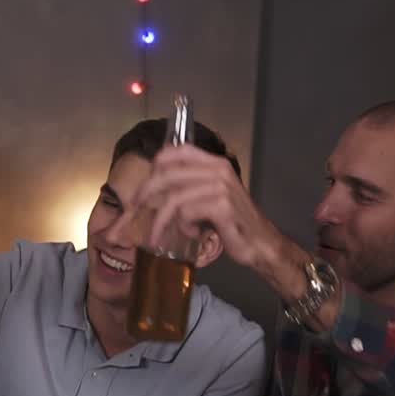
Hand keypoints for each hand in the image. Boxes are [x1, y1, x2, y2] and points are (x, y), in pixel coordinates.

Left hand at [135, 145, 282, 270]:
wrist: (260, 244)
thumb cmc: (231, 224)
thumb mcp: (209, 199)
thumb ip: (187, 189)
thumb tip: (149, 192)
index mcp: (215, 164)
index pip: (178, 151)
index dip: (156, 165)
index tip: (142, 184)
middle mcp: (218, 170)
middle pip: (167, 175)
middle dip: (144, 194)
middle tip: (134, 211)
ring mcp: (221, 187)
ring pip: (174, 198)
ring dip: (160, 220)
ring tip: (156, 235)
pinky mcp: (222, 207)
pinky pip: (186, 213)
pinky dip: (183, 226)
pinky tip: (193, 233)